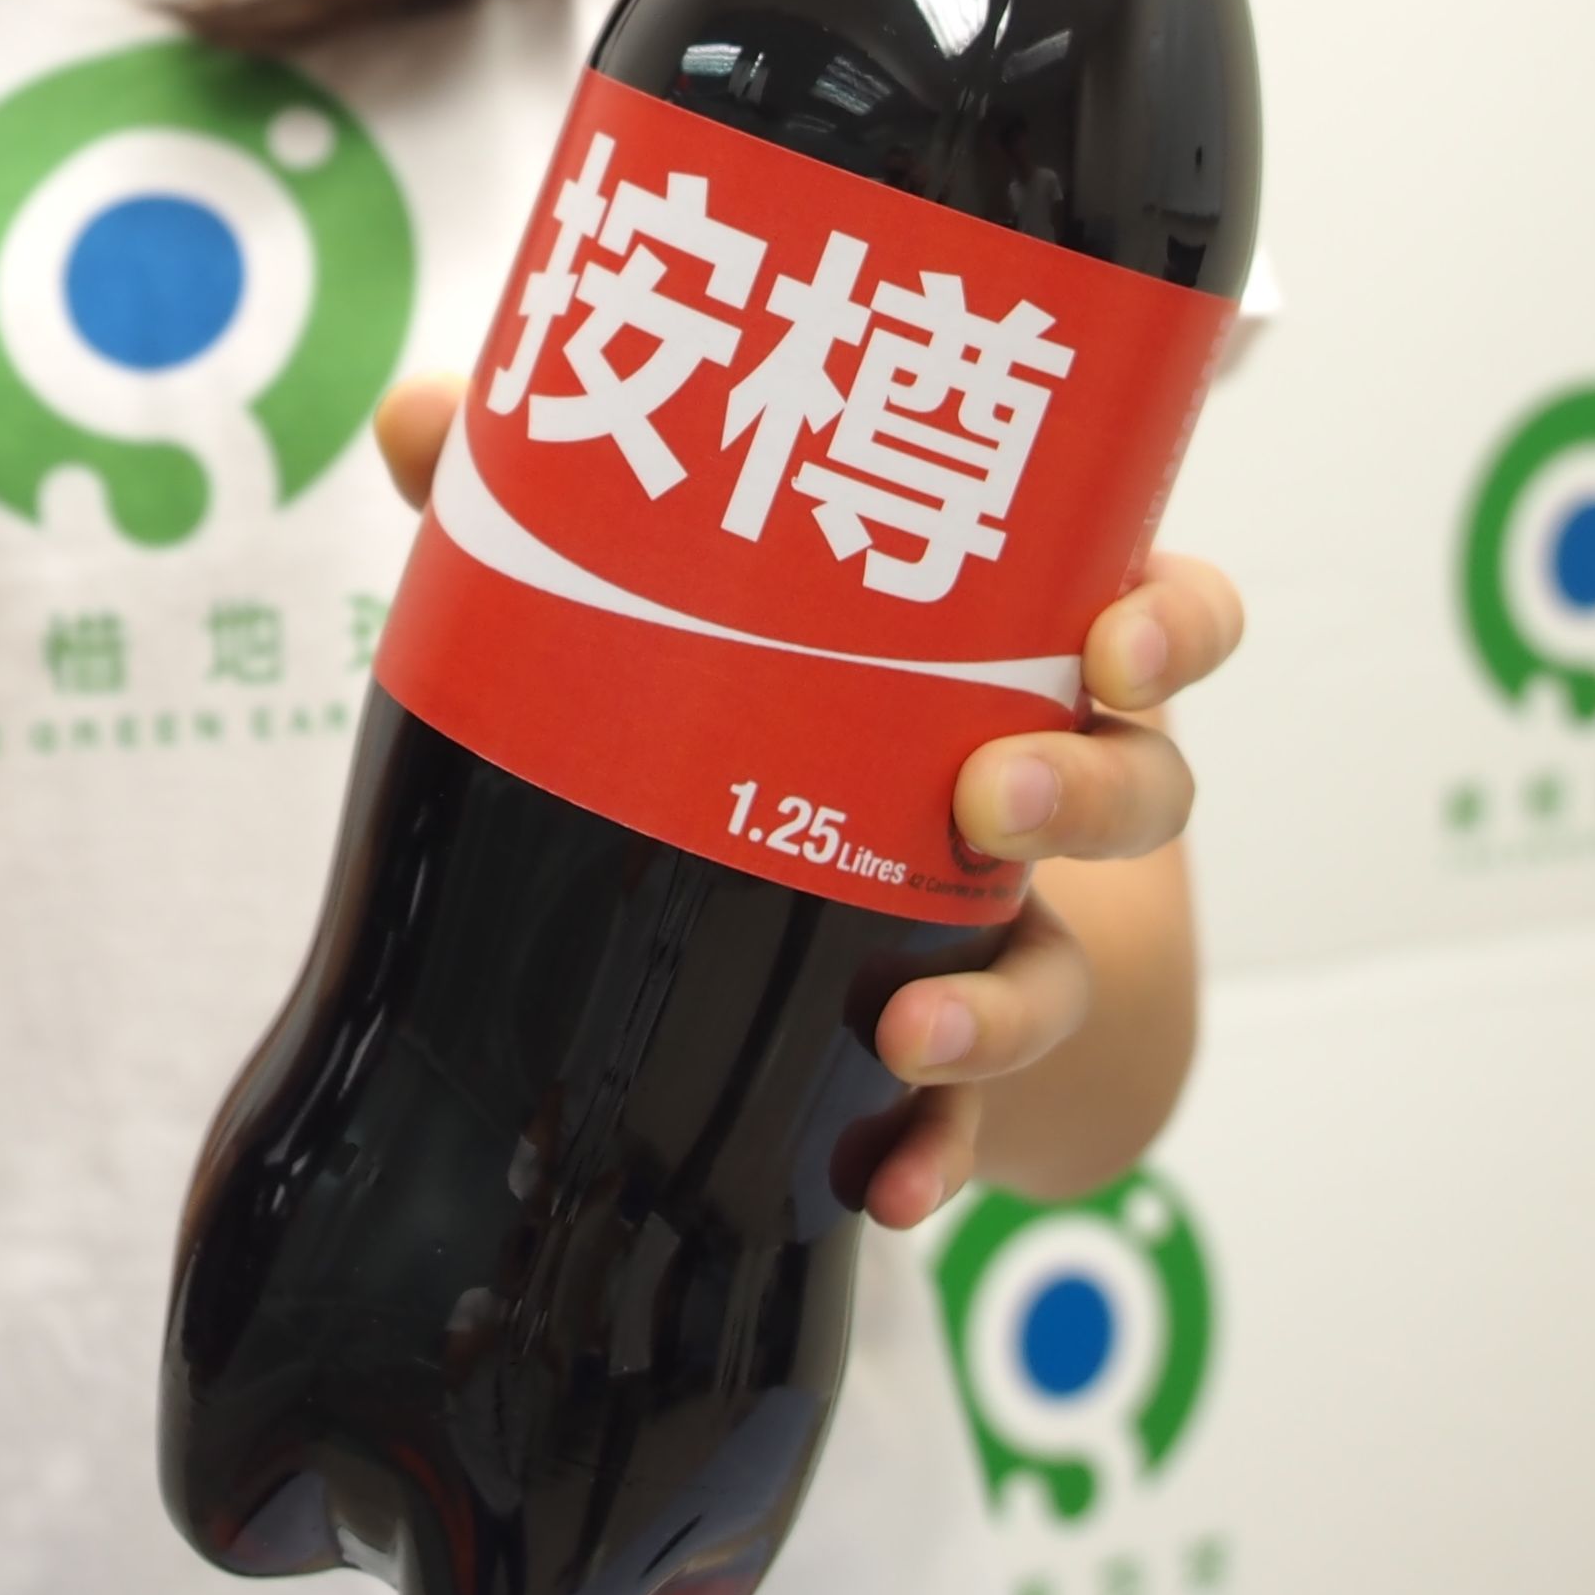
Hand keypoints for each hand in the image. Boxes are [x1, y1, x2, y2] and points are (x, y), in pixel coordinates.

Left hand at [367, 374, 1239, 1235]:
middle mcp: (1038, 786)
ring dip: (1007, 1001)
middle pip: (1144, 788)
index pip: (1157, 614)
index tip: (1122, 633)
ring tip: (912, 1022)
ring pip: (1065, 967)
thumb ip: (548, 489)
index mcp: (1013, 646)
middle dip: (1091, 793)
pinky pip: (969, 1120)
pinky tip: (880, 1178)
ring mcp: (1006, 931)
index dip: (1173, 619)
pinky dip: (935, 1152)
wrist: (755, 904)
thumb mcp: (659, 573)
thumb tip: (421, 415)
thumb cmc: (750, 690)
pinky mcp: (944, 1050)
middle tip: (995, 794)